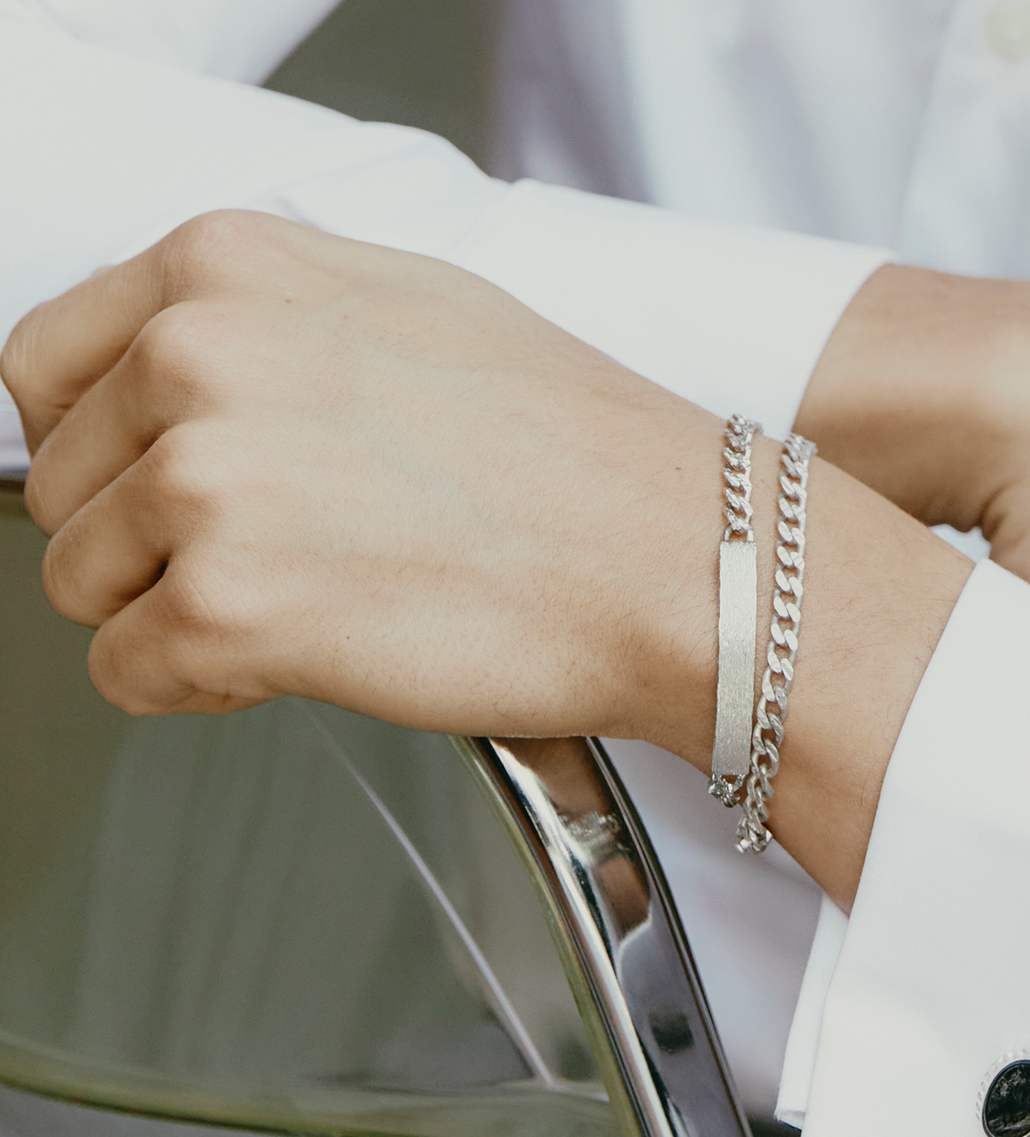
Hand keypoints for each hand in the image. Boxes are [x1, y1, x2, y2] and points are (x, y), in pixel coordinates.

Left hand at [1, 211, 968, 904]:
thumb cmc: (579, 452)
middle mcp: (197, 355)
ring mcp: (207, 482)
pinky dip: (199, 685)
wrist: (675, 556)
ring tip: (303, 609)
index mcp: (230, 267)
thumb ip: (268, 328)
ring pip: (87, 587)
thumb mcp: (410, 311)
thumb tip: (183, 384)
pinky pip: (131, 674)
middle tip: (263, 562)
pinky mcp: (231, 609)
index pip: (48, 367)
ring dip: (174, 614)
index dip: (100, 449)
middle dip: (144, 542)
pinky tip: (301, 660)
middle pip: (64, 487)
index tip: (148, 489)